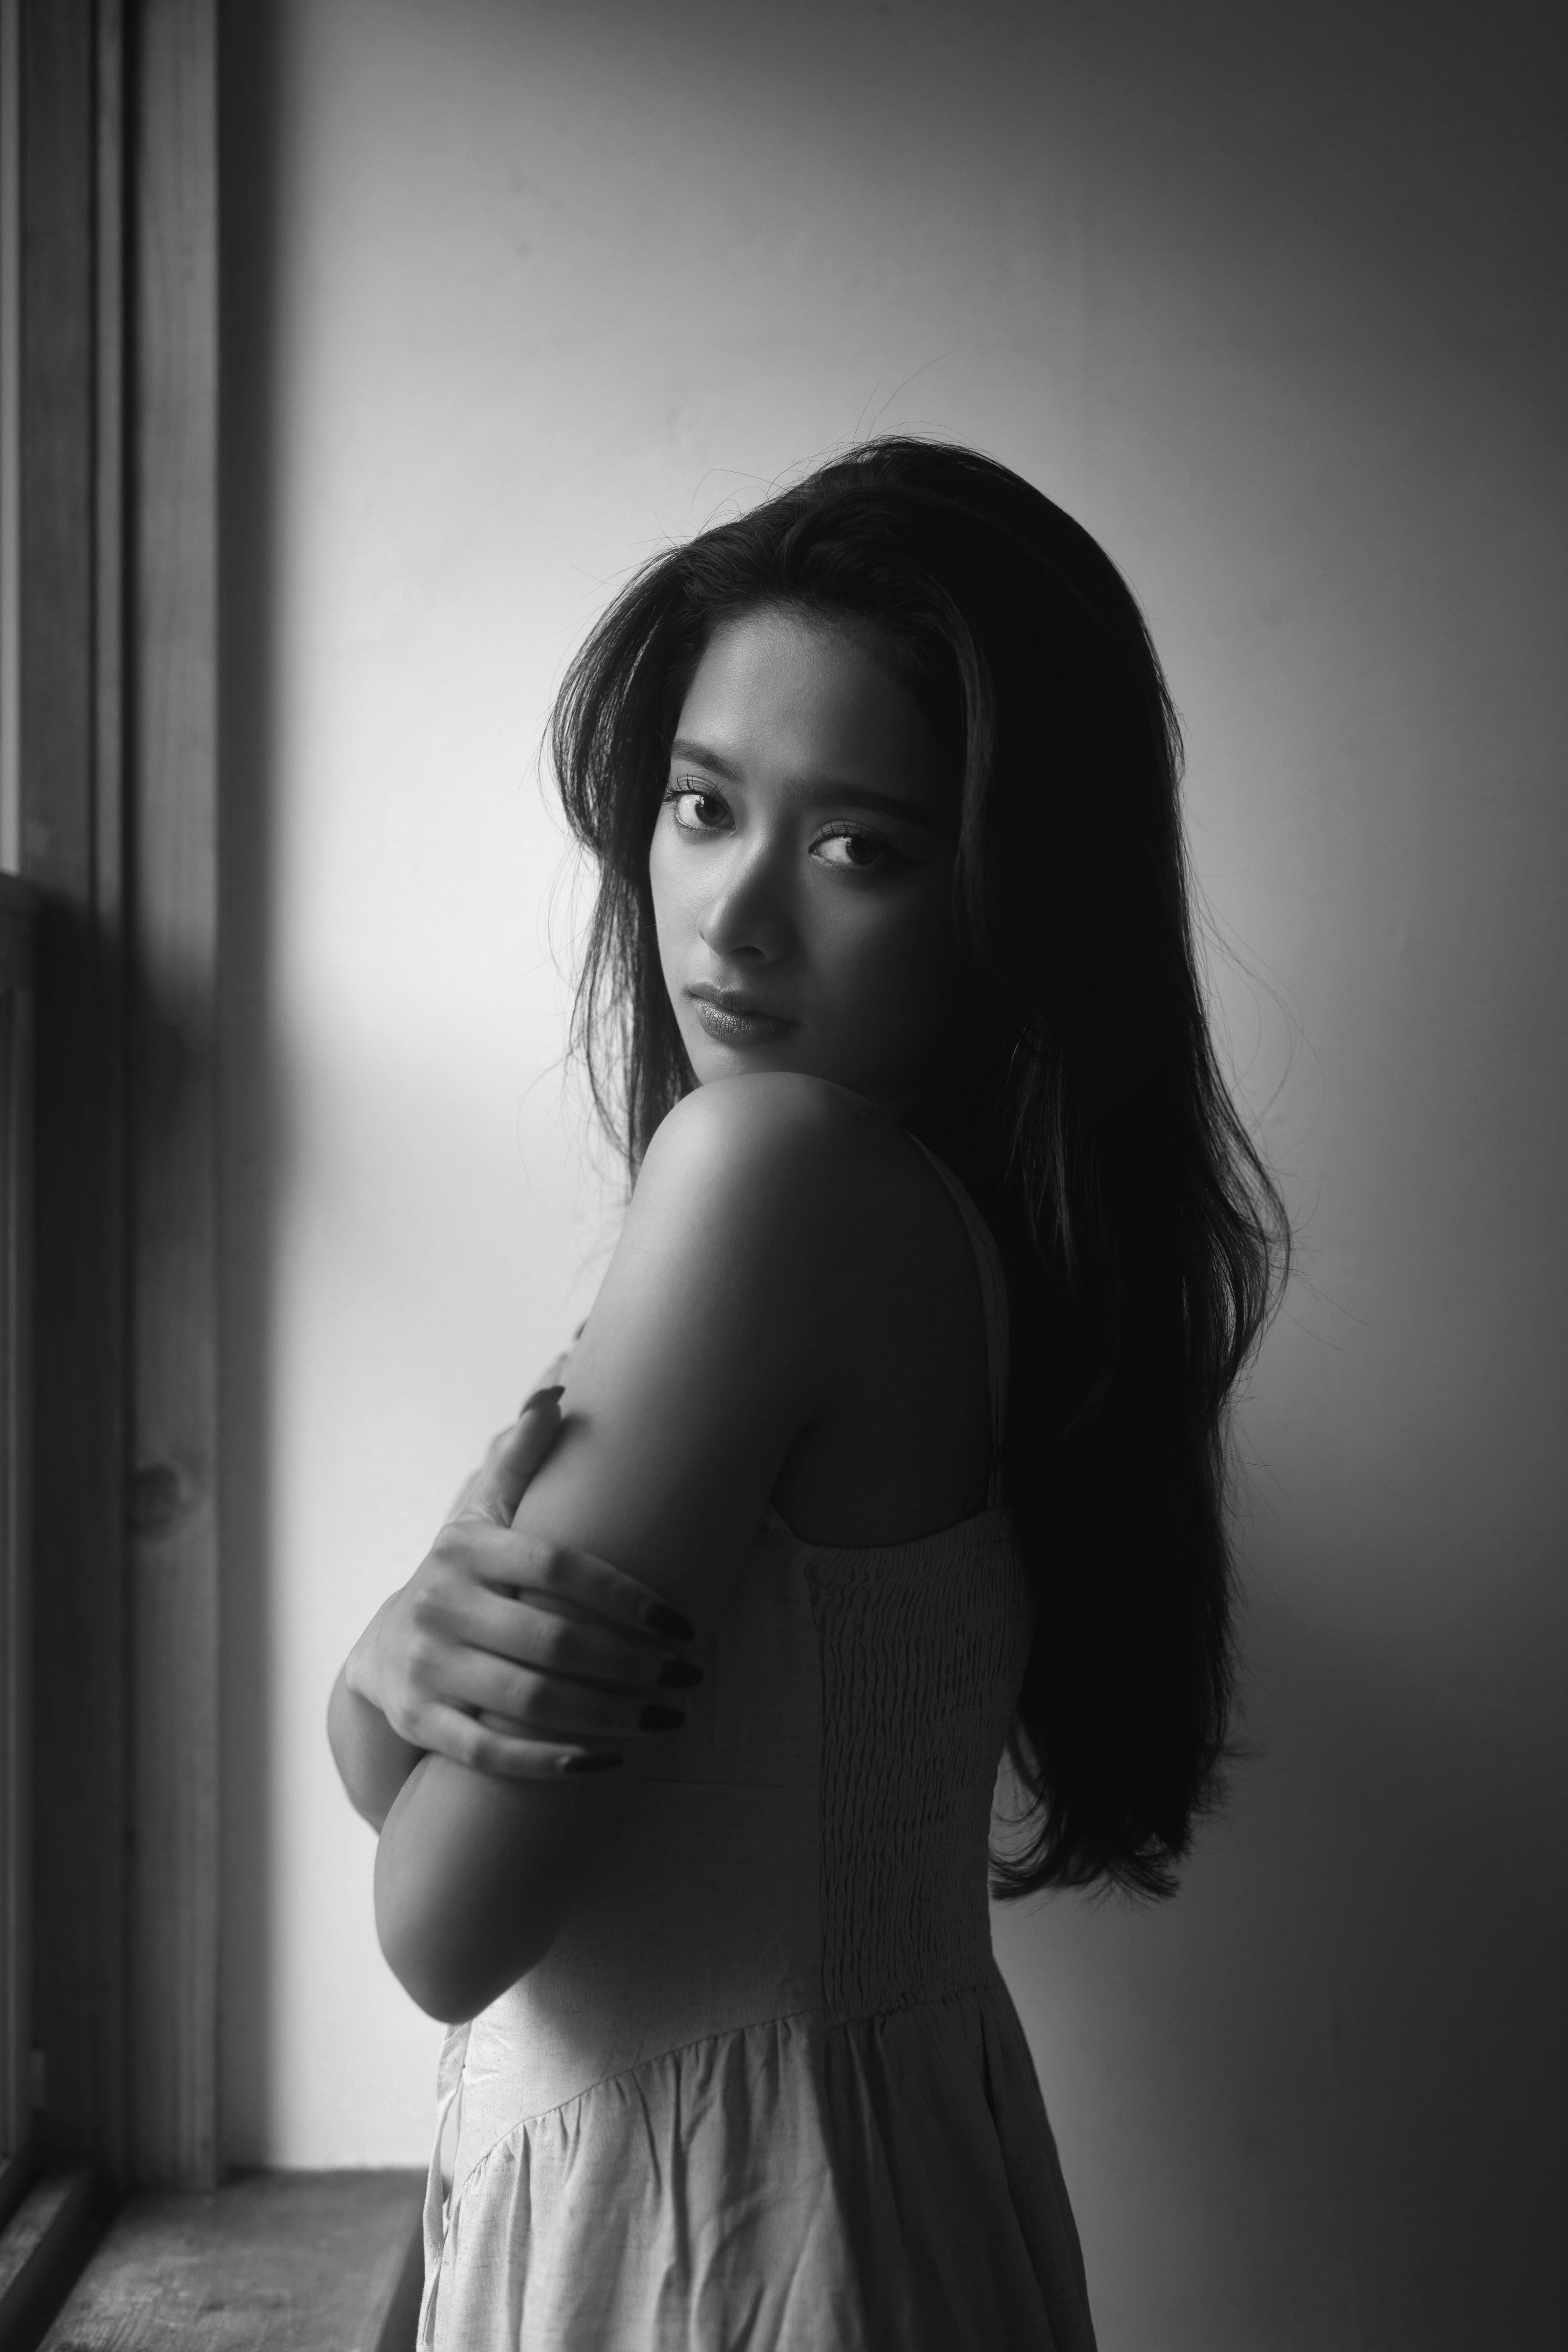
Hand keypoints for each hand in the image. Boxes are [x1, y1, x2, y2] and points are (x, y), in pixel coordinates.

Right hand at [345, 1388, 701, 1779]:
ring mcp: (427, 1669)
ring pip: (531, 1701)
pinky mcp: (421, 1724)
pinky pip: (493, 1752)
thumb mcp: (480, 1518)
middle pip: (555, 1640)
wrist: (381, 1657)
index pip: (560, 1568)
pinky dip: (551, 1761)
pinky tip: (606, 1762)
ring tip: (668, 1720)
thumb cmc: (459, 1579)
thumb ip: (518, 1460)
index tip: (683, 1622)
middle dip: (633, 1663)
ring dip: (609, 1715)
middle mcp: (439, 1606)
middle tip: (688, 1677)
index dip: (627, 1596)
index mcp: (464, 1549)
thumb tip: (554, 1394)